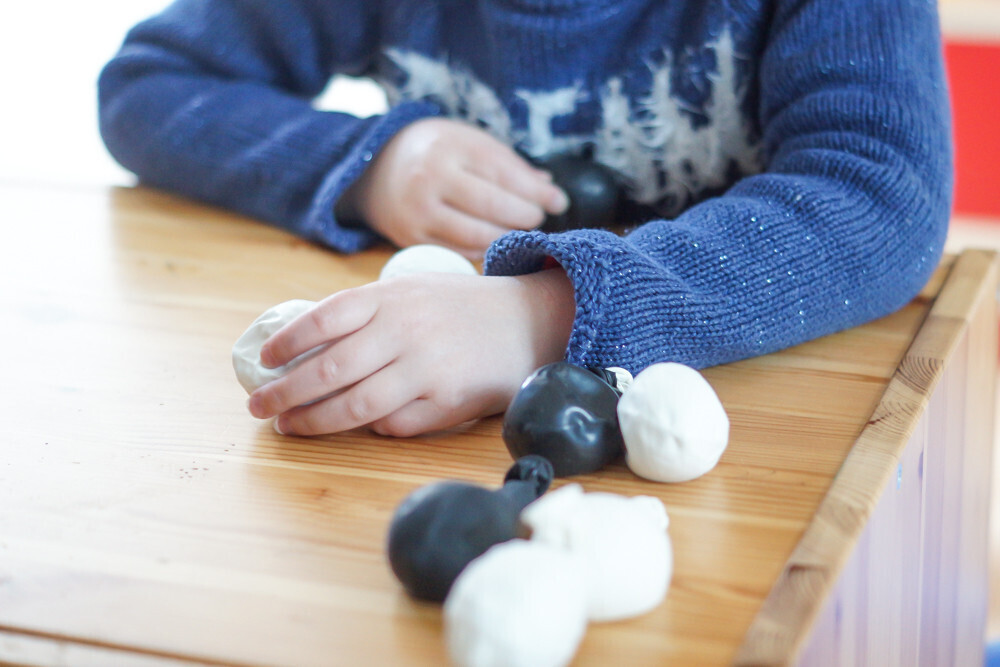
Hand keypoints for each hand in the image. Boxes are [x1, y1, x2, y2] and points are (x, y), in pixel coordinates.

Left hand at [246, 269, 574, 436]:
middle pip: (328, 369)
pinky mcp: (447, 402)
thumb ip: (367, 312)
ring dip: (314, 421)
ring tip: (289, 426)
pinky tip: (360, 424)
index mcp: (391, 297)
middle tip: (258, 406)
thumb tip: (304, 347)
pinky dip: (373, 427)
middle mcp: (406, 331)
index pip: (323, 319)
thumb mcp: (413, 290)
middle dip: (284, 393)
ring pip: (355, 406)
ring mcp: (427, 370)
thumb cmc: (462, 307)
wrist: (530, 321)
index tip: (265, 362)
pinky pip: (396, 424)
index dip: (287, 343)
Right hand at [341, 118, 568, 258]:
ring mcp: (418, 211)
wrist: (373, 169)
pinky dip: (484, 248)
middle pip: (493, 206)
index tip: (559, 201)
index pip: (504, 173)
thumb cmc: (434, 153)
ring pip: (477, 234)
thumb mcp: (468, 142)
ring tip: (520, 230)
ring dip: (507, 236)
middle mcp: (430, 178)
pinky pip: (459, 250)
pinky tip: (495, 240)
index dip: (536, 192)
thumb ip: (508, 164)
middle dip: (525, 215)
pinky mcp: (410, 237)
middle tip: (538, 217)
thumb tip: (548, 189)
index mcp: (449, 146)